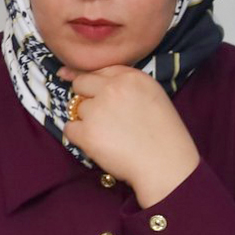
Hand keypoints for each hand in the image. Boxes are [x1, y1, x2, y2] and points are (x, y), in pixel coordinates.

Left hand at [57, 63, 199, 205]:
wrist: (166, 164)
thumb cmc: (162, 135)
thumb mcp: (152, 97)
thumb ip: (126, 87)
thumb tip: (93, 82)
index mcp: (132, 77)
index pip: (100, 70)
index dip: (93, 82)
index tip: (83, 87)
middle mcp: (112, 88)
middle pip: (81, 84)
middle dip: (85, 97)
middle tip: (101, 116)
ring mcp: (98, 109)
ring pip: (76, 108)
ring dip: (86, 120)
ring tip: (109, 134)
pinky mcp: (87, 132)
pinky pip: (69, 129)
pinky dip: (78, 137)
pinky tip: (97, 144)